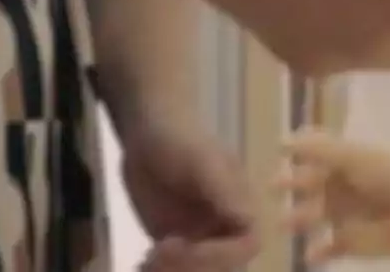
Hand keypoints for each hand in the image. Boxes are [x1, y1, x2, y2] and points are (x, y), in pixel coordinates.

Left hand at [120, 118, 258, 270]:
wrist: (147, 132)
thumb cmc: (180, 138)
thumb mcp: (203, 160)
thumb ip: (225, 190)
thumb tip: (250, 217)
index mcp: (241, 204)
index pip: (247, 244)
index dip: (222, 255)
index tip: (186, 245)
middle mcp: (224, 225)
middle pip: (220, 265)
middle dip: (189, 266)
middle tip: (155, 253)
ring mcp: (199, 236)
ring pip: (196, 270)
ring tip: (144, 261)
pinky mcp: (174, 243)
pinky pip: (173, 268)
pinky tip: (139, 263)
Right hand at [276, 128, 389, 264]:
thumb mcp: (354, 157)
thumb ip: (318, 149)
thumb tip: (281, 140)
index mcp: (351, 159)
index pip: (321, 151)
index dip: (301, 150)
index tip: (278, 150)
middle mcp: (348, 184)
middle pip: (314, 182)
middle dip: (293, 185)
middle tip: (270, 189)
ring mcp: (350, 214)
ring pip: (316, 214)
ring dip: (299, 218)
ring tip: (283, 225)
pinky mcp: (354, 242)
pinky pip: (330, 247)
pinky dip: (318, 251)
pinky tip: (309, 254)